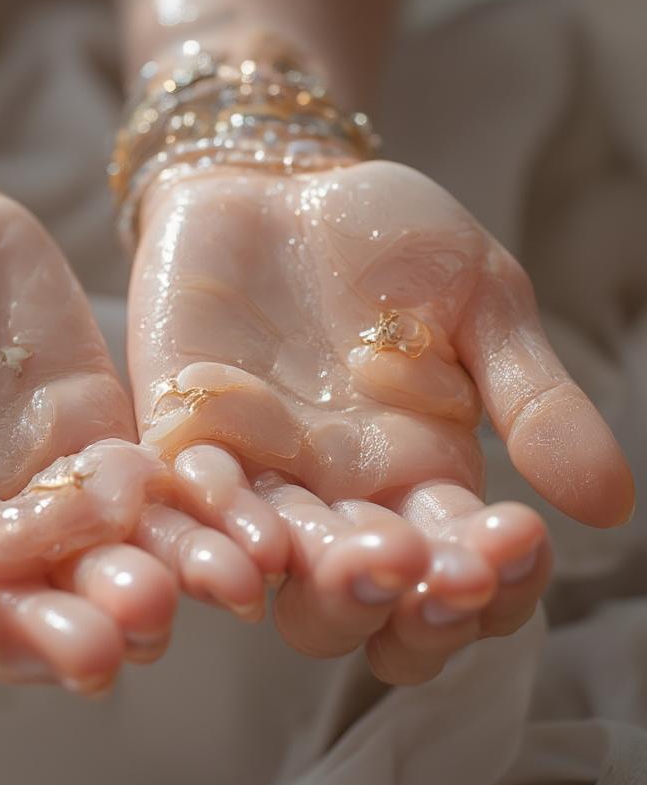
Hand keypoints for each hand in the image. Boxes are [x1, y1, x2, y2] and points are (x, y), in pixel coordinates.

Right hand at [0, 156, 184, 690]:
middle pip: (4, 596)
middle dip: (53, 622)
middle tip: (105, 648)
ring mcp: (30, 488)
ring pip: (85, 561)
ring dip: (134, 585)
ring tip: (186, 599)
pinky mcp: (95, 445)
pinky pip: (143, 497)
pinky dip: (182, 520)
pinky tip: (228, 537)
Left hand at [126, 159, 634, 683]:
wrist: (282, 181)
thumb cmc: (393, 243)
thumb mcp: (484, 303)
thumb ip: (533, 398)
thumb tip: (610, 506)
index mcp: (420, 479)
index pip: (459, 576)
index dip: (490, 584)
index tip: (512, 543)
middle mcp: (336, 497)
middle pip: (357, 603)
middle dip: (391, 602)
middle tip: (423, 570)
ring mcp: (257, 471)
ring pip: (276, 569)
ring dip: (310, 585)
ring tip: (347, 570)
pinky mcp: (181, 434)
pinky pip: (192, 498)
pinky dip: (216, 523)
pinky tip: (251, 540)